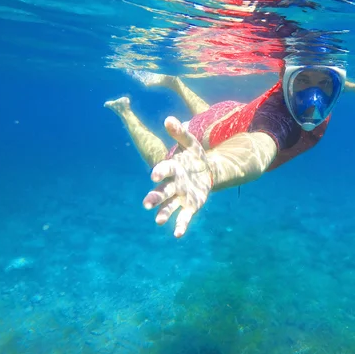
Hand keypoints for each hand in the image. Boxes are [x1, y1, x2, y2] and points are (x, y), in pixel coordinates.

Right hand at [142, 116, 212, 237]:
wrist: (207, 171)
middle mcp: (173, 184)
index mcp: (172, 168)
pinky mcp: (190, 206)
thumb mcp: (191, 143)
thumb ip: (180, 133)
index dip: (160, 172)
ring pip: (169, 207)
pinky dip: (180, 226)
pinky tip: (177, 234)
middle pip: (162, 192)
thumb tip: (169, 119)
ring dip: (164, 213)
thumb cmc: (194, 156)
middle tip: (147, 204)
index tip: (155, 175)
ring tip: (158, 221)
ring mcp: (180, 197)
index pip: (164, 170)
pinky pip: (184, 217)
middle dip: (155, 197)